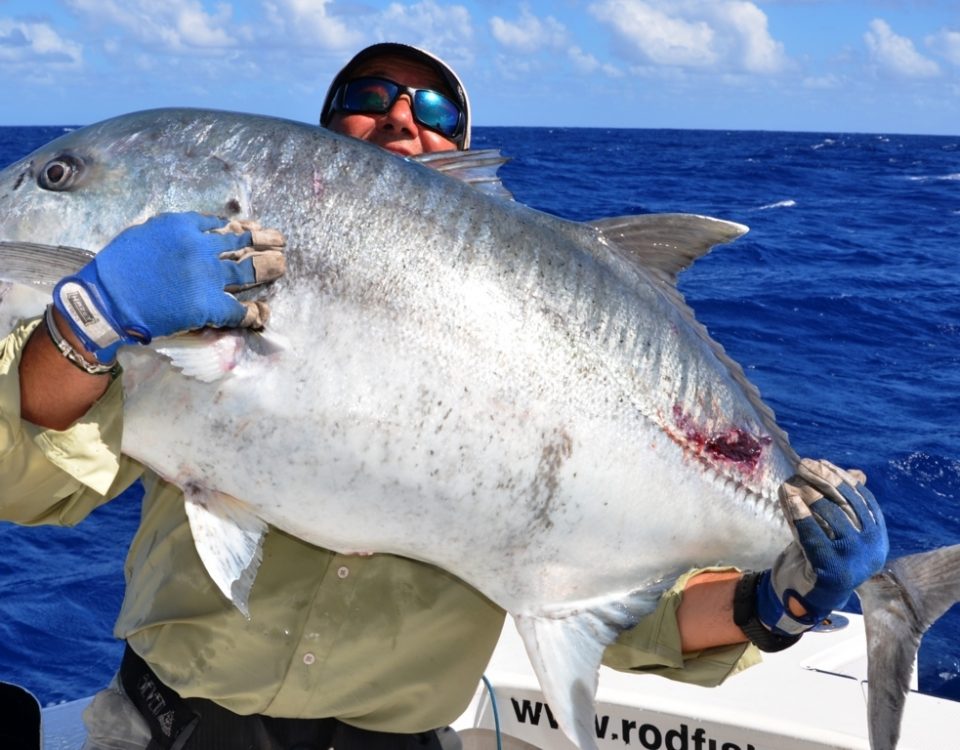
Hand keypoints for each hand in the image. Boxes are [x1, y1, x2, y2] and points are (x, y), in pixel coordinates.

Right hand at [53, 212, 284, 362]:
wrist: (107, 299)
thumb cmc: (118, 267)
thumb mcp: (145, 234)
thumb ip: (173, 231)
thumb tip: (195, 230)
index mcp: (183, 226)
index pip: (220, 224)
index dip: (241, 226)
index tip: (252, 227)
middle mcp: (200, 247)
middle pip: (241, 242)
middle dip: (265, 240)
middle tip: (281, 241)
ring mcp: (207, 276)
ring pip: (247, 271)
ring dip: (269, 267)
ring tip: (283, 265)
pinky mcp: (208, 304)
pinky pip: (239, 309)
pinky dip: (254, 312)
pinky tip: (264, 312)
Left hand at [756, 458, 888, 635]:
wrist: (808, 596)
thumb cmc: (820, 557)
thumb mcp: (833, 529)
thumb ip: (843, 504)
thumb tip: (857, 473)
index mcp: (877, 537)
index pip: (863, 499)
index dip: (842, 478)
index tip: (822, 463)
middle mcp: (872, 548)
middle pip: (848, 504)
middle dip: (824, 480)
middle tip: (804, 464)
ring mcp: (855, 560)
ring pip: (832, 517)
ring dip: (810, 495)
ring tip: (794, 482)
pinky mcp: (833, 570)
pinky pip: (815, 536)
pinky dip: (801, 515)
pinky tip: (791, 499)